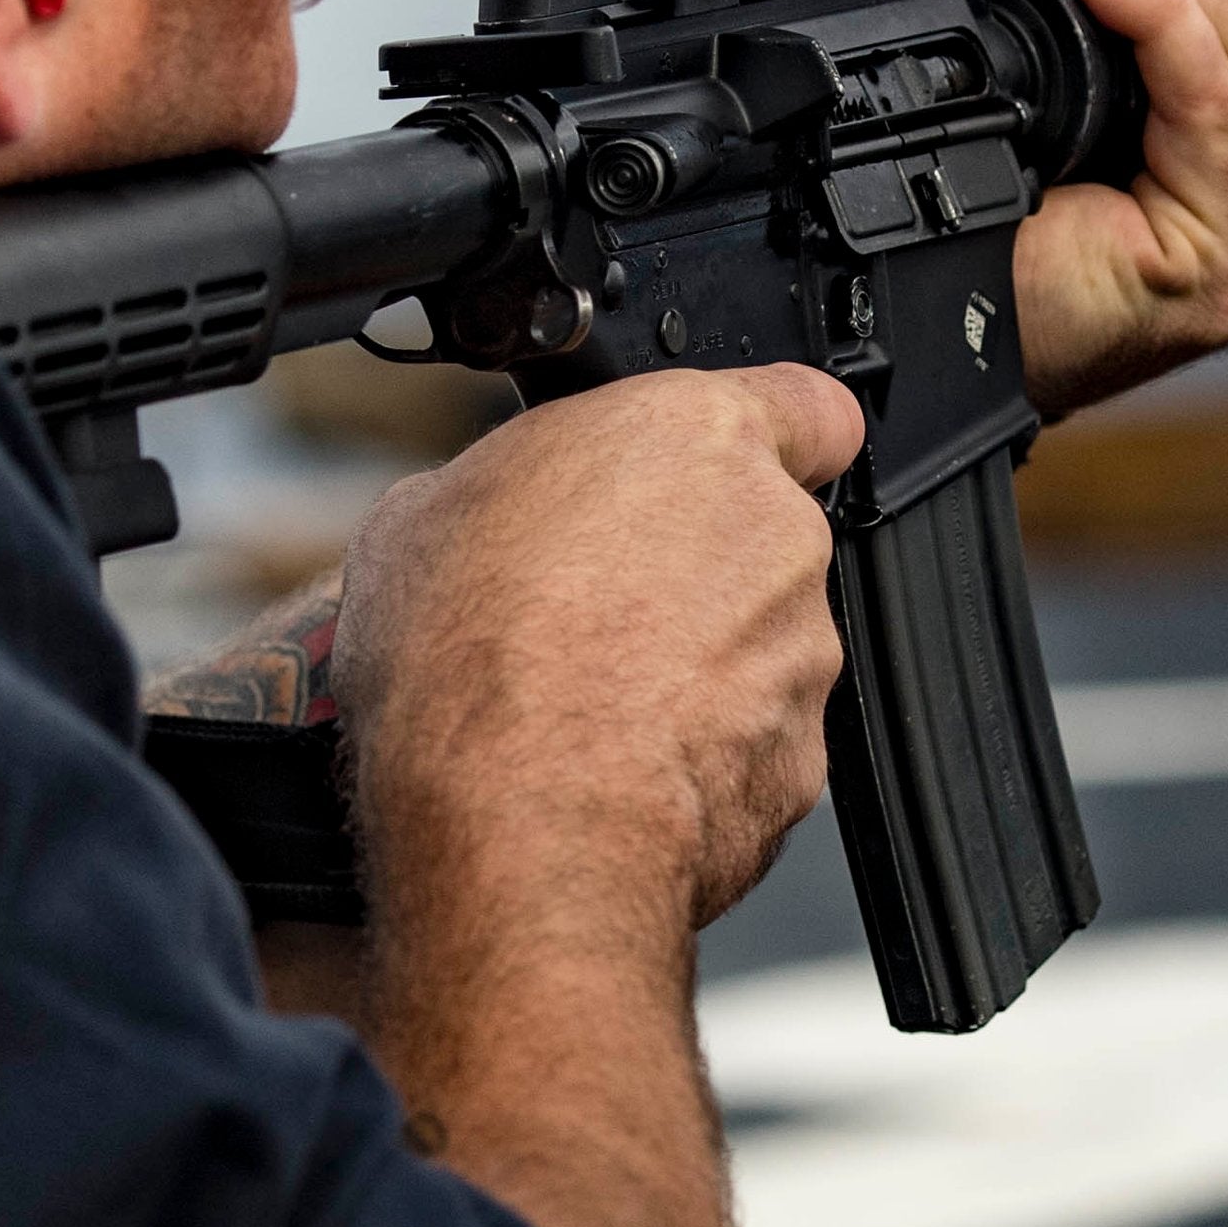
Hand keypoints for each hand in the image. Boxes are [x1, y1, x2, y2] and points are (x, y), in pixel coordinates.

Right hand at [328, 365, 863, 937]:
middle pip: (760, 538)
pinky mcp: (801, 761)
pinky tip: (615, 773)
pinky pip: (755, 743)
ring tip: (585, 706)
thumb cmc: (465, 659)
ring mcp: (802, 654)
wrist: (516, 820)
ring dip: (695, 669)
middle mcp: (774, 535)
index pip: (809, 406)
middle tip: (591, 611)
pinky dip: (704, 757)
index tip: (731, 465)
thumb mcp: (418, 518)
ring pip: (761, 648)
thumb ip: (505, 489)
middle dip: (694, 572)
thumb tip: (489, 516)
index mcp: (693, 436)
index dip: (780, 437)